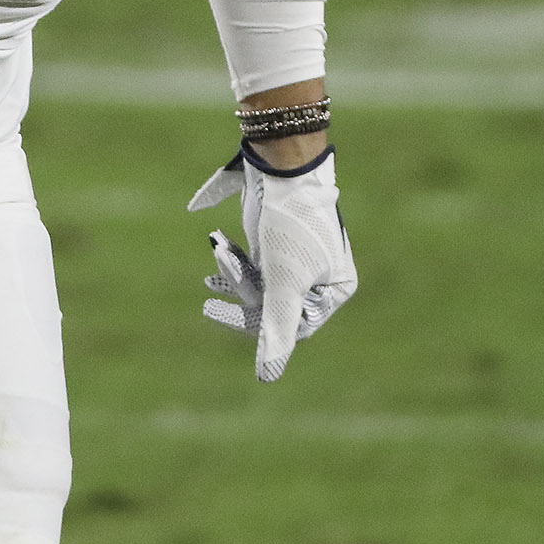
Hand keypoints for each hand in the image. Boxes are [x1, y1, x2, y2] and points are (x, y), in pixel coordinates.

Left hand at [186, 142, 356, 381]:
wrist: (278, 165)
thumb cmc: (290, 225)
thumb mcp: (281, 282)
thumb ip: (276, 329)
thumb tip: (266, 378)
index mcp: (335, 288)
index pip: (293, 326)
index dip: (253, 323)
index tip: (212, 310)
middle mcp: (322, 275)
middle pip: (273, 304)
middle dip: (241, 290)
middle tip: (208, 291)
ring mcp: (300, 257)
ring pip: (260, 283)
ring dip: (234, 272)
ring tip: (218, 251)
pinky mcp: (279, 240)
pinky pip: (255, 263)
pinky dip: (234, 258)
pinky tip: (217, 243)